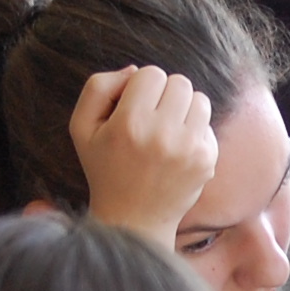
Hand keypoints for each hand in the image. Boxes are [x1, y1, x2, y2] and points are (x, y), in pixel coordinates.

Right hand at [70, 65, 217, 248]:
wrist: (133, 220)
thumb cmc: (104, 169)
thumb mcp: (82, 127)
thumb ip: (99, 87)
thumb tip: (135, 70)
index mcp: (129, 124)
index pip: (151, 73)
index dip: (141, 86)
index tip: (133, 107)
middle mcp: (161, 135)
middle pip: (179, 82)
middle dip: (164, 94)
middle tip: (151, 117)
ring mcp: (188, 148)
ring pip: (199, 99)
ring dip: (183, 108)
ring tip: (166, 129)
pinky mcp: (206, 160)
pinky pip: (207, 124)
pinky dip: (194, 130)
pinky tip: (176, 149)